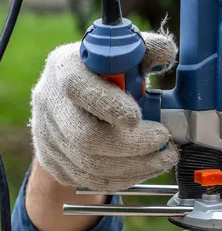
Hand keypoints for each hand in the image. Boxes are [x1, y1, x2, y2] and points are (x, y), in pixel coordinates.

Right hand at [31, 30, 178, 189]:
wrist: (70, 102)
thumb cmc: (103, 73)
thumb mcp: (123, 54)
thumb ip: (145, 51)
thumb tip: (166, 51)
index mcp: (66, 67)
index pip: (80, 88)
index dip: (109, 105)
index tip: (138, 117)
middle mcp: (50, 101)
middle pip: (85, 136)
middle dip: (133, 145)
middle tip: (164, 141)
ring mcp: (47, 135)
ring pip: (90, 165)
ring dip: (136, 166)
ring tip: (165, 157)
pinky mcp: (53, 161)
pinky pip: (90, 179)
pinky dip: (124, 177)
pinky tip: (145, 167)